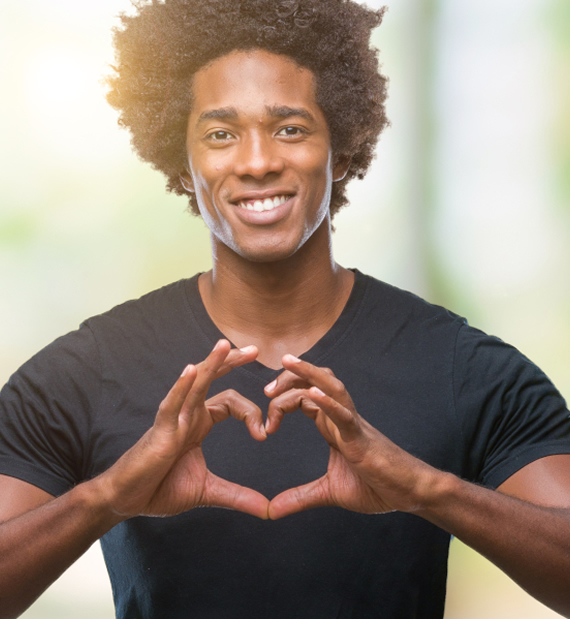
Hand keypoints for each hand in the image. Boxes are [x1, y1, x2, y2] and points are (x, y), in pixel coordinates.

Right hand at [93, 340, 269, 519]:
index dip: (250, 412)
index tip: (263, 434)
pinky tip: (192, 370)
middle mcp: (188, 415)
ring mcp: (174, 419)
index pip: (230, 402)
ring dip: (211, 363)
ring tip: (225, 345)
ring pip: (195, 384)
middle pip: (213, 379)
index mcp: (200, 423)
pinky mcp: (161, 430)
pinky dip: (182, 387)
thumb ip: (238, 496)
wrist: (127, 501)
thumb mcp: (208, 491)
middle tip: (255, 349)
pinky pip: (172, 403)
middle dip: (232, 362)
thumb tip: (268, 511)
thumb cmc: (160, 488)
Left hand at [265, 355, 440, 519]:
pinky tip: (312, 394)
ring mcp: (352, 424)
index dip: (282, 396)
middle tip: (266, 389)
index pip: (304, 395)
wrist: (410, 493)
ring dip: (308, 372)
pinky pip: (344, 414)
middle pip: (315, 381)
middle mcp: (340, 416)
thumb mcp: (329, 492)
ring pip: (331, 386)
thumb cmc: (376, 486)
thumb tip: (272, 511)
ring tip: (288, 363)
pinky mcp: (362, 438)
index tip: (265, 416)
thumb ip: (300, 497)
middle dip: (289, 377)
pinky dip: (328, 402)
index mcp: (331, 425)